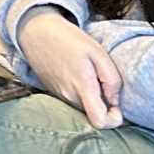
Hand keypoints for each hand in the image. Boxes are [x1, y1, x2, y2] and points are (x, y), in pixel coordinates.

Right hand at [16, 8, 122, 128]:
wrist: (36, 31)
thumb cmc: (67, 38)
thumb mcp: (97, 52)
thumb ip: (111, 78)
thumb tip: (116, 101)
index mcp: (82, 86)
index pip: (100, 122)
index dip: (114, 120)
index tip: (117, 106)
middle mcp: (68, 96)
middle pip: (93, 115)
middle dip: (104, 104)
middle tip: (103, 80)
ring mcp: (59, 96)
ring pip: (83, 107)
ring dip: (92, 97)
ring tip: (90, 74)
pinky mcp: (53, 92)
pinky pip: (73, 100)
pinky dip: (80, 92)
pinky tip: (78, 73)